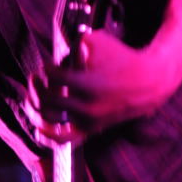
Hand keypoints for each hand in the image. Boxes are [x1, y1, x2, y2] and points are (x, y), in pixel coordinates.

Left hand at [26, 31, 175, 144]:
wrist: (148, 83)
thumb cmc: (120, 59)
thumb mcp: (100, 42)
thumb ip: (75, 43)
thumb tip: (57, 50)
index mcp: (89, 84)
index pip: (54, 77)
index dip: (46, 69)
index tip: (47, 66)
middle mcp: (87, 106)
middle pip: (46, 99)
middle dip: (36, 86)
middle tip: (36, 78)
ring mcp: (88, 121)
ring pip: (48, 120)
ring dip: (34, 106)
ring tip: (33, 95)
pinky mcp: (90, 130)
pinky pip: (62, 139)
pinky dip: (45, 133)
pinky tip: (37, 123)